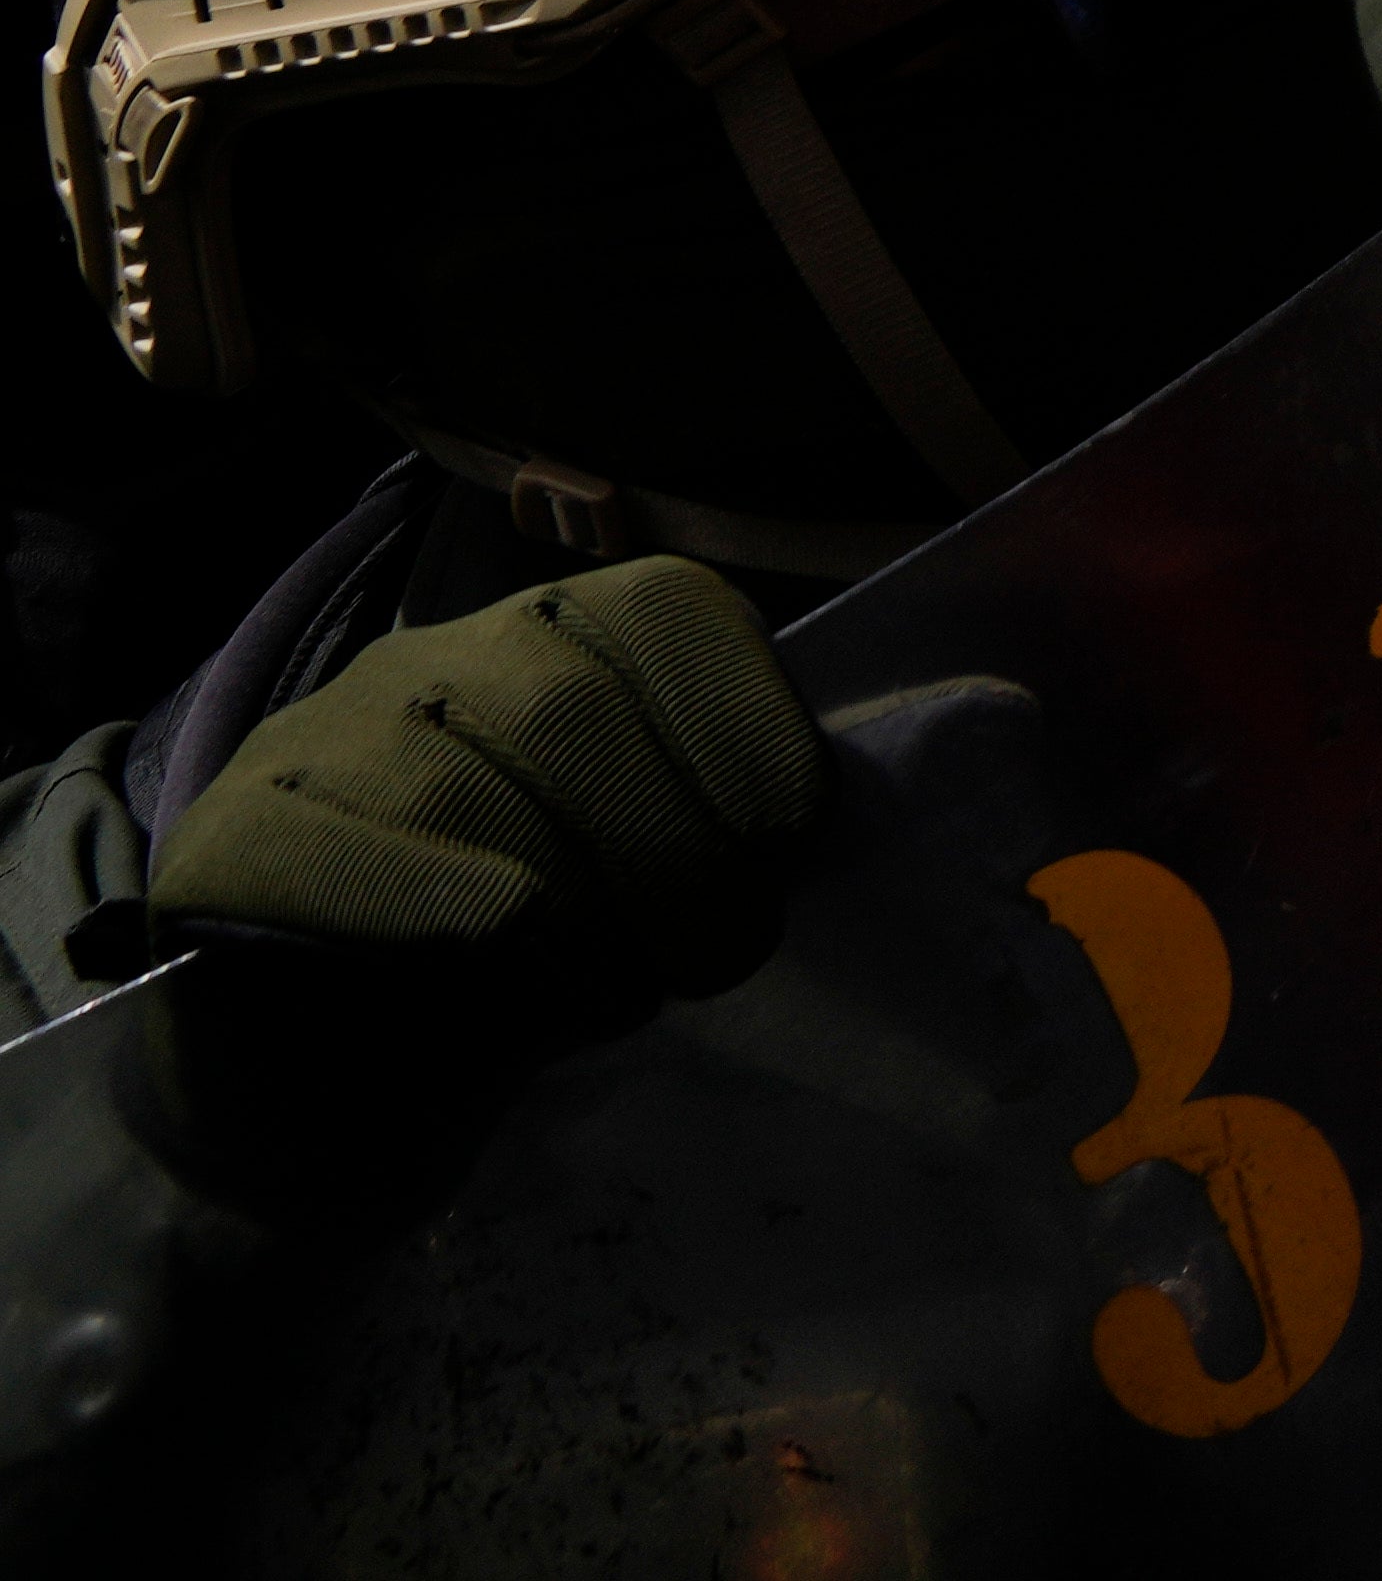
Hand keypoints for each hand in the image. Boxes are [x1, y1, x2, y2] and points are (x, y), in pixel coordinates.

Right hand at [148, 560, 811, 986]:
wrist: (328, 1118)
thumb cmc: (520, 984)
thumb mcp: (651, 886)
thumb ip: (721, 825)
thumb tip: (810, 816)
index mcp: (550, 643)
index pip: (662, 612)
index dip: (743, 723)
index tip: (789, 838)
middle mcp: (427, 665)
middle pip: (572, 703)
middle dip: (675, 841)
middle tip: (718, 952)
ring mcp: (310, 745)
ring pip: (457, 778)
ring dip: (565, 895)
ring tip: (608, 990)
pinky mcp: (221, 844)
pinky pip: (333, 850)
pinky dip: (436, 905)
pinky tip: (493, 949)